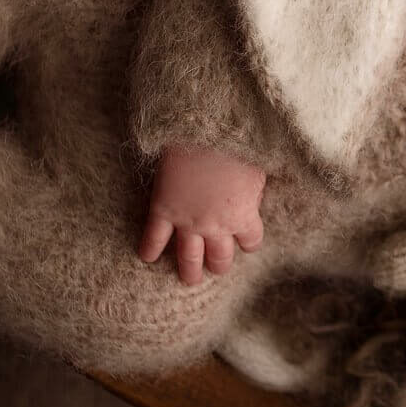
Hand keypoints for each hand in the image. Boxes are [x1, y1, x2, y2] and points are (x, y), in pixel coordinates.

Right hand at [138, 144, 265, 284]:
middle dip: (219, 264)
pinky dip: (149, 250)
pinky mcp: (163, 209)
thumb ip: (254, 191)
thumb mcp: (259, 168)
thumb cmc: (238, 142)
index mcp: (242, 215)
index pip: (251, 242)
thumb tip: (254, 199)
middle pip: (219, 259)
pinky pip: (154, 238)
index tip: (245, 239)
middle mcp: (215, 225)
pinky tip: (147, 257)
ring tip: (189, 278)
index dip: (248, 241)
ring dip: (189, 271)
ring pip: (188, 258)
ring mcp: (187, 220)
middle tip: (216, 267)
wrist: (204, 128)